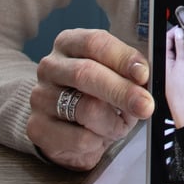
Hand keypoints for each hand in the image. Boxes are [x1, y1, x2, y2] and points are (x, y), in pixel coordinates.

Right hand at [27, 28, 154, 170]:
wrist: (68, 129)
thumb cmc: (97, 95)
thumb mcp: (116, 76)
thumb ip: (130, 74)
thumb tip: (145, 78)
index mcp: (69, 43)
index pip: (95, 43)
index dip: (122, 58)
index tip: (143, 74)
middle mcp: (50, 66)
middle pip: (85, 74)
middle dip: (121, 91)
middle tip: (145, 105)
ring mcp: (40, 97)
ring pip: (85, 109)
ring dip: (113, 122)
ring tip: (119, 125)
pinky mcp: (38, 127)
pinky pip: (79, 138)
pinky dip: (99, 141)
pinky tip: (98, 136)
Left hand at [165, 26, 183, 127]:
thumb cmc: (182, 90)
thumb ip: (182, 45)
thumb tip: (180, 31)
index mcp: (161, 58)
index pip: (167, 37)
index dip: (177, 30)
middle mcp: (165, 64)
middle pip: (174, 44)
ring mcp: (172, 71)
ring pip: (180, 53)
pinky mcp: (179, 77)